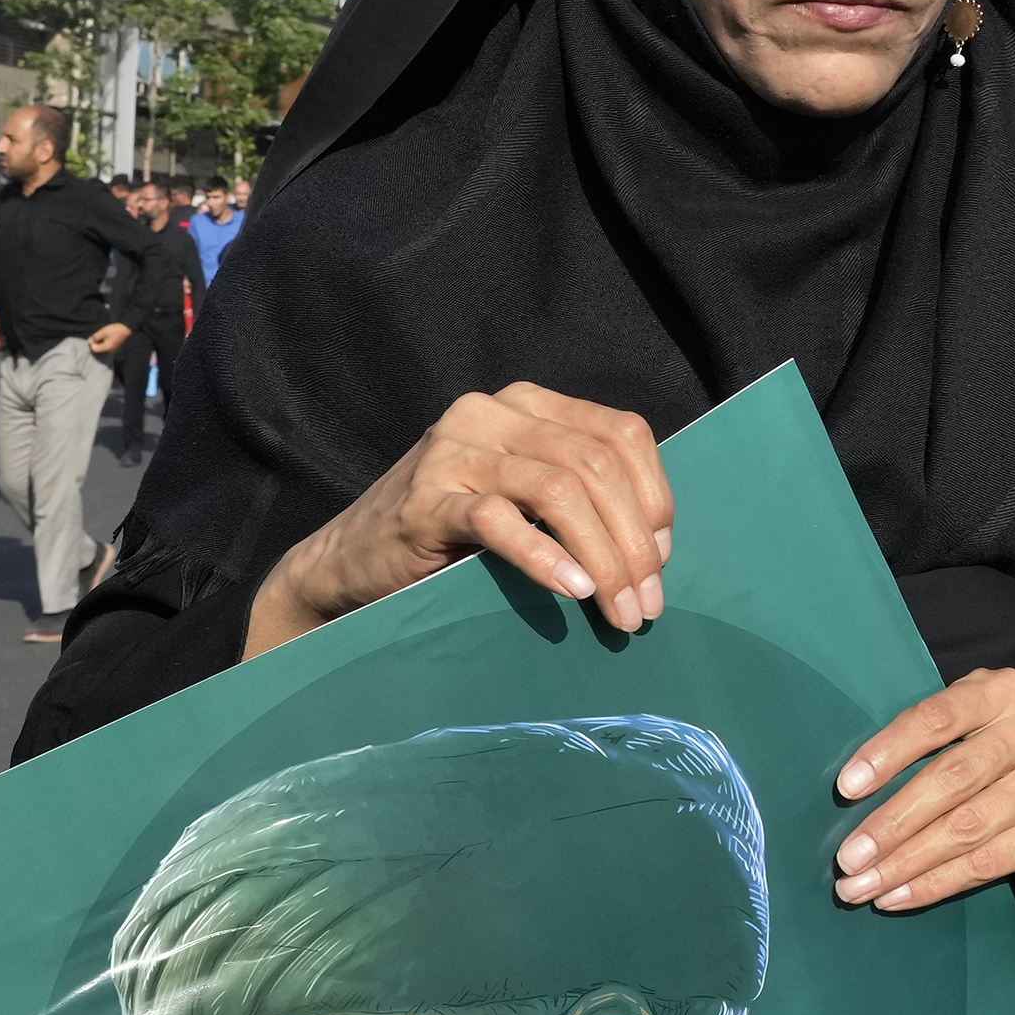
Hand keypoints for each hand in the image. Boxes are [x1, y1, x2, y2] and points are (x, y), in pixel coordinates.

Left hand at [87, 323, 129, 355]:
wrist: (127, 329)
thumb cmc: (115, 329)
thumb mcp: (104, 331)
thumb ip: (96, 336)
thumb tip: (89, 341)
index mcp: (107, 347)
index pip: (95, 349)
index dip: (92, 343)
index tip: (95, 336)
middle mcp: (110, 351)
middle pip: (98, 349)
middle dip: (97, 342)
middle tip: (101, 335)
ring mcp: (113, 350)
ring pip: (102, 348)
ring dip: (101, 342)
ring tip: (105, 335)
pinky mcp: (115, 347)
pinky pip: (107, 346)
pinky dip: (105, 342)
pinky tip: (108, 336)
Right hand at [248, 384, 672, 657]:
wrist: (351, 561)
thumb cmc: (452, 536)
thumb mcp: (522, 498)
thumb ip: (578, 497)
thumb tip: (657, 548)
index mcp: (527, 403)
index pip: (620, 432)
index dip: (654, 497)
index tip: (663, 559)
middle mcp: (492, 412)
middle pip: (595, 465)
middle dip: (633, 543)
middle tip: (646, 605)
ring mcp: (454, 452)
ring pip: (558, 491)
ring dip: (601, 559)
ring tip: (617, 610)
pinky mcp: (426, 500)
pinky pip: (500, 521)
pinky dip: (544, 557)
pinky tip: (570, 591)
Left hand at [832, 669, 1014, 911]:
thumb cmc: (985, 742)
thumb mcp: (961, 720)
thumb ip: (923, 740)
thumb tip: (853, 791)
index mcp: (1001, 692)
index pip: (937, 719)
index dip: (889, 752)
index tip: (847, 788)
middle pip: (952, 780)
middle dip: (892, 824)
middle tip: (849, 859)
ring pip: (967, 828)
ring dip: (907, 863)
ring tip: (863, 886)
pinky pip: (989, 864)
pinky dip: (937, 884)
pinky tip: (899, 897)